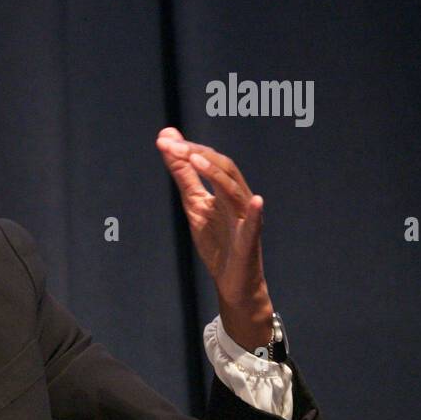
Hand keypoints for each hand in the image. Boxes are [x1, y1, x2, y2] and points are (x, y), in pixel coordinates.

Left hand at [155, 127, 273, 350]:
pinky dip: (256, 212)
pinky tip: (256, 201)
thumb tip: (170, 147)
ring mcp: (245, 219)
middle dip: (196, 154)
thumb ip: (185, 178)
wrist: (231, 282)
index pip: (208, 162)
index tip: (164, 137)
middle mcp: (237, 200)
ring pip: (235, 190)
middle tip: (172, 144)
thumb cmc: (217, 242)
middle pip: (222, 169)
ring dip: (216, 173)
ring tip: (196, 159)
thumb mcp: (194, 206)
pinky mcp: (250, 241)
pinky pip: (255, 225)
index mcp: (223, 191)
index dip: (186, 149)